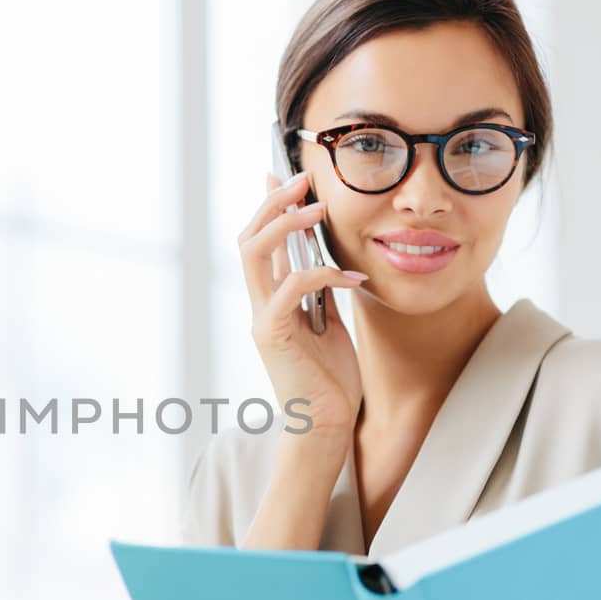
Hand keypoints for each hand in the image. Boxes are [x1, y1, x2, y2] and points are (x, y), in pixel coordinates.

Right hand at [241, 172, 367, 435]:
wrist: (326, 423)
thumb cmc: (329, 378)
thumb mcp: (327, 322)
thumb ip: (318, 291)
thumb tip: (323, 256)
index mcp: (270, 299)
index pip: (259, 241)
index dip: (268, 206)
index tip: (285, 177)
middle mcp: (259, 304)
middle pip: (248, 238)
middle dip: (273, 204)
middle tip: (303, 182)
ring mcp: (261, 318)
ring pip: (254, 254)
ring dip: (285, 225)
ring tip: (317, 210)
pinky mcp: (272, 334)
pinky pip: (291, 289)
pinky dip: (322, 274)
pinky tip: (352, 277)